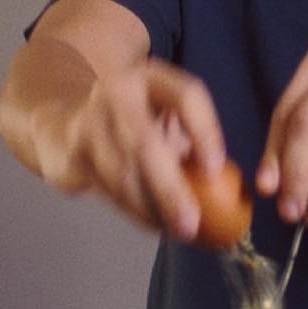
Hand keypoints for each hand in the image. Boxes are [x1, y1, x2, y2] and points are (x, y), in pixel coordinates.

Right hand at [36, 58, 226, 242]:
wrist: (66, 123)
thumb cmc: (136, 125)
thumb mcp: (166, 122)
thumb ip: (196, 149)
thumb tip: (240, 195)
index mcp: (153, 77)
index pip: (186, 95)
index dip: (204, 131)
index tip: (216, 168)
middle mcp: (118, 91)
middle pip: (146, 142)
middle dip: (171, 188)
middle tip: (193, 223)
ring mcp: (90, 119)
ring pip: (122, 173)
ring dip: (151, 208)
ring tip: (179, 231)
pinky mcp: (73, 150)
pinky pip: (107, 189)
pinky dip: (134, 212)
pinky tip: (156, 225)